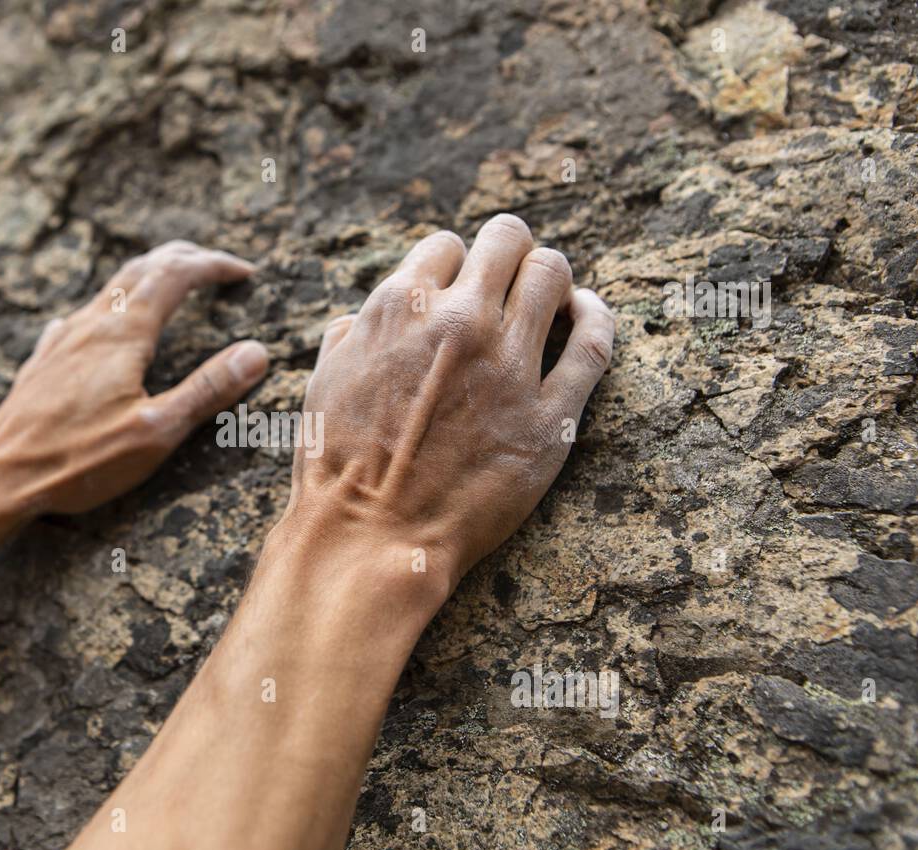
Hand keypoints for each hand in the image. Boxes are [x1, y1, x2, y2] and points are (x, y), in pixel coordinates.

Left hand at [0, 241, 268, 516]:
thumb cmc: (78, 461)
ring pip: (109, 287)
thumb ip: (208, 389)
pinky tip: (102, 322)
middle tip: (216, 263)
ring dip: (148, 275)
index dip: (214, 267)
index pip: (176, 277)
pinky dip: (111, 304)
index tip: (245, 272)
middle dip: (184, 258)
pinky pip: (82, 315)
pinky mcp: (43, 360)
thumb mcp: (157, 431)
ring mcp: (62, 339)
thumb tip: (257, 352)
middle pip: (141, 268)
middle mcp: (90, 324)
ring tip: (171, 281)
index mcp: (123, 334)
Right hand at [280, 214, 614, 596]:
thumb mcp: (322, 384)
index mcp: (400, 308)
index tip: (460, 286)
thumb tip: (367, 316)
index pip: (446, 245)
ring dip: (551, 277)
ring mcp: (509, 366)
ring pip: (553, 275)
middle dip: (509, 252)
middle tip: (510, 277)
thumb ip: (350, 335)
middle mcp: (459, 322)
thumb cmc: (337, 469)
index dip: (454, 263)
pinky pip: (593, 344)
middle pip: (507, 240)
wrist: (369, 541)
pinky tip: (586, 315)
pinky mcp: (550, 415)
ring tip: (549, 296)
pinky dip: (595, 317)